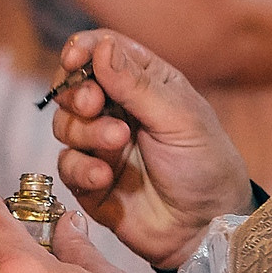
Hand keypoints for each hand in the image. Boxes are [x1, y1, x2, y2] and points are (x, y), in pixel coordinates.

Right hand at [50, 31, 253, 270]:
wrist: (206, 225)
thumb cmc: (205, 165)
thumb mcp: (180, 118)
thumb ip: (137, 84)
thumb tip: (101, 46)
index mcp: (145, 84)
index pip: (103, 52)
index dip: (83, 50)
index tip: (73, 58)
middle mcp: (118, 111)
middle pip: (74, 87)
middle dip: (77, 93)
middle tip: (94, 104)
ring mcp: (101, 146)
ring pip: (65, 125)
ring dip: (84, 131)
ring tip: (117, 142)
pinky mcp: (90, 180)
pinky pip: (67, 165)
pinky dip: (80, 168)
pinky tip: (103, 176)